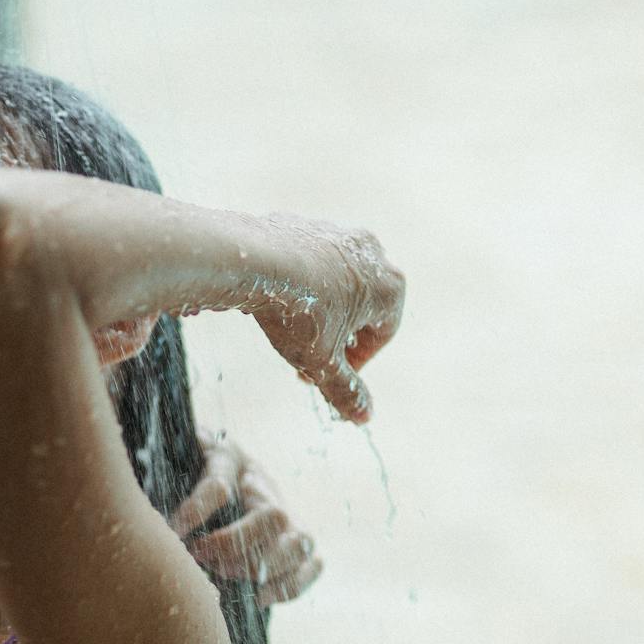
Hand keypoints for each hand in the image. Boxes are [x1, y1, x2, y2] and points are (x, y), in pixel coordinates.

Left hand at [171, 431, 321, 606]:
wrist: (210, 468)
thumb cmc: (183, 469)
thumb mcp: (171, 461)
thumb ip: (161, 473)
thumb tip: (150, 509)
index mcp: (229, 458)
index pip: (221, 484)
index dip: (197, 510)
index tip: (174, 529)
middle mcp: (263, 485)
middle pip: (273, 516)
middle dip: (236, 544)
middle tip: (201, 556)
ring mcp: (286, 512)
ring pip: (300, 541)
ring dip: (265, 567)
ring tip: (226, 575)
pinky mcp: (296, 540)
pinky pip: (312, 565)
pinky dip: (289, 586)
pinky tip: (257, 598)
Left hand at [250, 215, 404, 423]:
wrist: (253, 259)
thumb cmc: (297, 311)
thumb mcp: (321, 361)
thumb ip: (345, 390)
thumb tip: (364, 417)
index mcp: (390, 288)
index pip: (382, 335)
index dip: (355, 363)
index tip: (327, 376)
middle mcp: (374, 254)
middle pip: (362, 307)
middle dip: (338, 336)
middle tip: (310, 356)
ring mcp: (340, 234)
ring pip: (337, 284)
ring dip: (320, 310)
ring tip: (291, 329)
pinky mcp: (308, 225)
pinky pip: (309, 263)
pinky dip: (299, 284)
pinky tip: (275, 300)